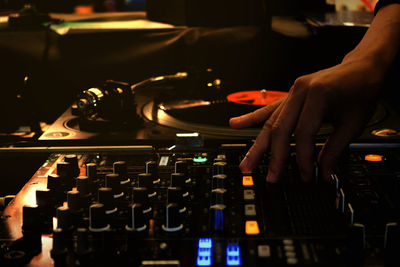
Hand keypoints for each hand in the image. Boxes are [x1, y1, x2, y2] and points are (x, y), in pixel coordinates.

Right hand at [230, 57, 382, 181]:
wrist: (362, 66)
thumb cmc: (361, 89)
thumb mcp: (353, 122)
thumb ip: (335, 149)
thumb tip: (324, 171)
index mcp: (317, 95)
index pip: (303, 134)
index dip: (303, 157)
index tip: (306, 174)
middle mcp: (300, 91)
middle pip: (280, 129)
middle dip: (274, 156)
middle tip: (269, 177)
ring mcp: (292, 92)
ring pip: (270, 122)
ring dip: (258, 145)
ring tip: (247, 162)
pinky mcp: (290, 95)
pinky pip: (268, 109)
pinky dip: (252, 118)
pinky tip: (236, 124)